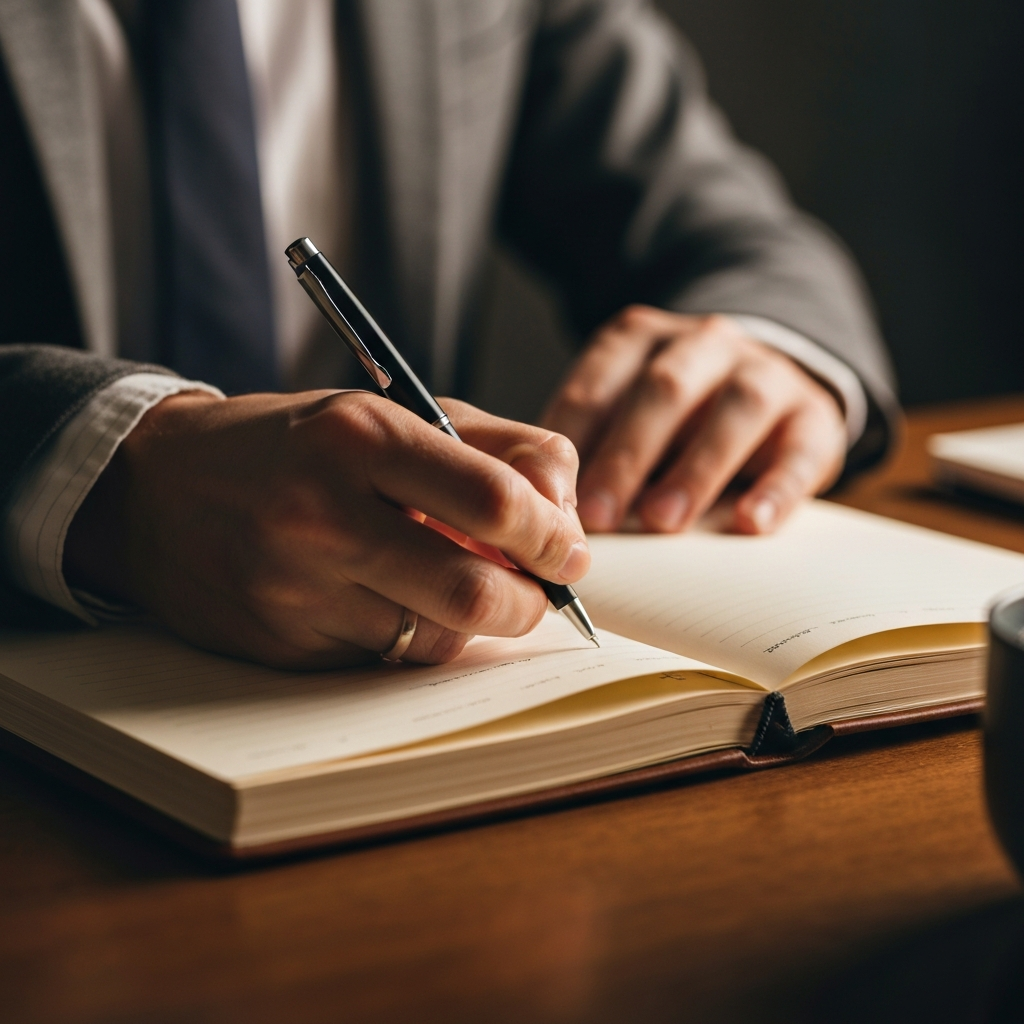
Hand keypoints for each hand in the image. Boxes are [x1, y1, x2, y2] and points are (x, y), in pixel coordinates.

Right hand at [64, 391, 587, 668]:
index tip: (568, 549)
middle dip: (528, 603)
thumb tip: (567, 516)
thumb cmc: (298, 446)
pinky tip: (388, 602)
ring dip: (467, 622)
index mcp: (360, 437)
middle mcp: (322, 514)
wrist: (160, 488)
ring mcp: (295, 588)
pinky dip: (410, 638)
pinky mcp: (280, 645)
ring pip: (434, 639)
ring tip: (448, 583)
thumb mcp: (397, 413)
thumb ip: (499, 449)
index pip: (491, 499)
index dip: (551, 536)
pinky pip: (385, 661)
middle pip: (473, 592)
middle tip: (536, 591)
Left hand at [542, 307, 846, 533]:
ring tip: (663, 520)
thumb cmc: (677, 419)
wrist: (771, 390)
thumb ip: (593, 448)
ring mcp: (766, 374)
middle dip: (626, 454)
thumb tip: (546, 512)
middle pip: (664, 390)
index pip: (600, 381)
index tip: (552, 494)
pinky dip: (776, 490)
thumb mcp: (628, 415)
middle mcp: (705, 345)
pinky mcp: (814, 417)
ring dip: (696, 467)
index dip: (574, 438)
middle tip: (598, 516)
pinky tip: (750, 524)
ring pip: (737, 408)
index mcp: (644, 341)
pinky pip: (800, 450)